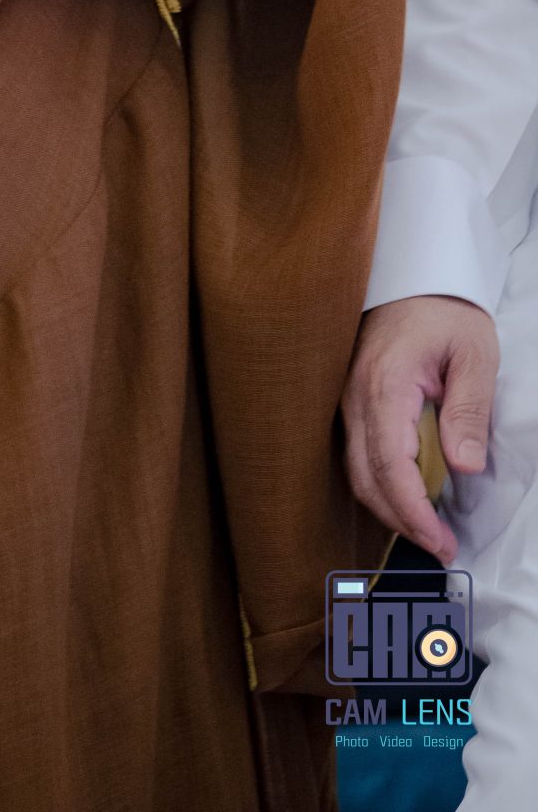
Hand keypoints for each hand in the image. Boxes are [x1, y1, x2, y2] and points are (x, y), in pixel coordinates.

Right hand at [342, 294, 499, 563]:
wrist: (414, 276)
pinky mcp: (351, 401)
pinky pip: (357, 453)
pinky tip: (408, 495)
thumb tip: (463, 468)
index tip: (441, 541)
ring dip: (389, 506)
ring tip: (427, 528)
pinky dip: (380, 484)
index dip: (413, 512)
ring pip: (356, 469)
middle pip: (365, 477)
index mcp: (385, 385)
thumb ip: (469, 411)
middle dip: (400, 521)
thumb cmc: (446, 313)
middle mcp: (355, 397)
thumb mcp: (474, 355)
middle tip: (440, 546)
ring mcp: (348, 399)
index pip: (389, 466)